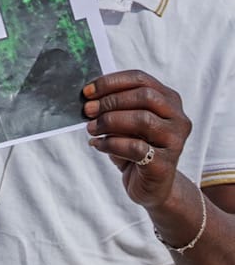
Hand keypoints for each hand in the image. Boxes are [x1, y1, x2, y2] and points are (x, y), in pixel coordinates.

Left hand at [83, 69, 191, 208]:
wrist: (152, 186)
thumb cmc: (136, 147)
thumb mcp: (125, 123)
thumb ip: (115, 107)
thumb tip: (88, 98)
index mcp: (169, 100)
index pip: (141, 79)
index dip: (111, 82)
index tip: (87, 91)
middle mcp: (178, 118)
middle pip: (144, 96)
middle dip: (110, 101)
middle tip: (87, 111)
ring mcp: (175, 141)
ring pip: (142, 119)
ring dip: (109, 121)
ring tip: (91, 129)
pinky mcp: (166, 164)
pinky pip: (135, 147)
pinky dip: (111, 144)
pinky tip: (98, 145)